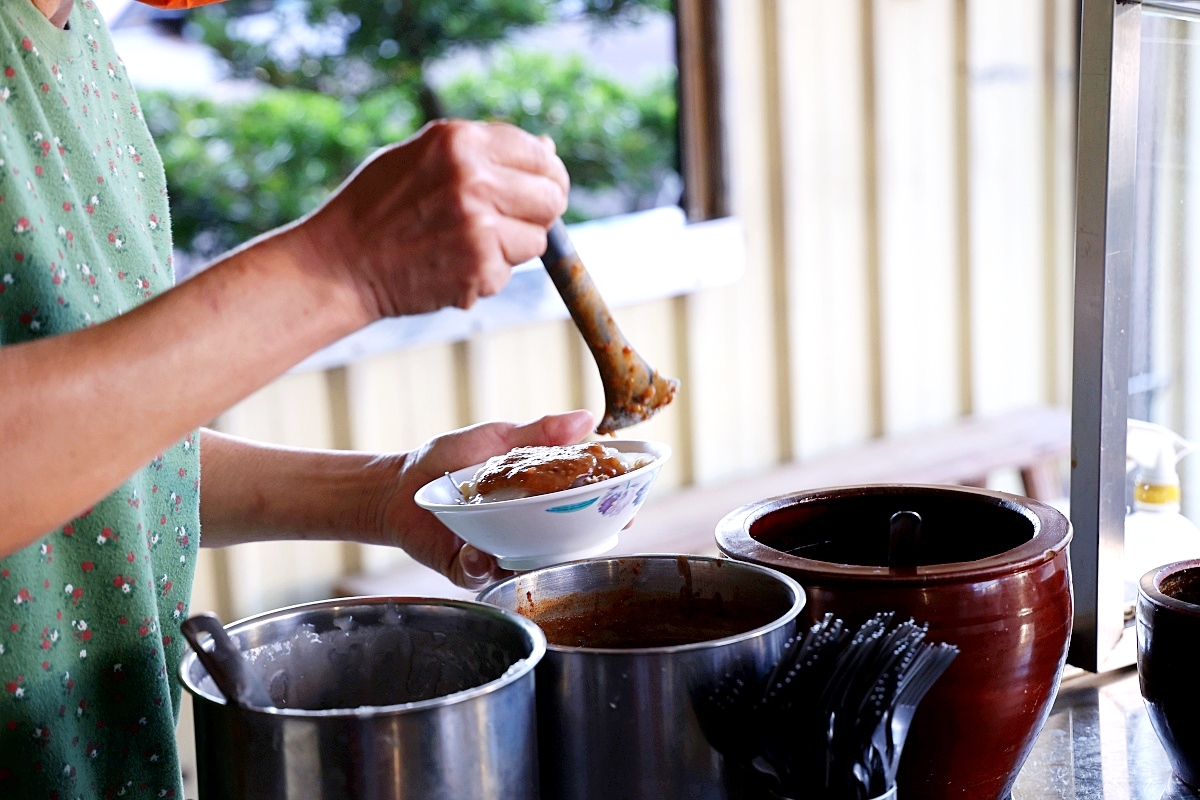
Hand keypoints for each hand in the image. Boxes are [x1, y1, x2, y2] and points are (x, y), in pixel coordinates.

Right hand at [294, 119, 569, 320]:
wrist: (341, 264)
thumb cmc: (379, 207)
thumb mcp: (425, 157)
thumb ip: (485, 152)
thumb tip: (548, 150)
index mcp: (461, 142)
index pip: (541, 155)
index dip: (546, 177)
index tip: (537, 192)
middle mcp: (474, 178)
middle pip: (551, 197)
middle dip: (537, 213)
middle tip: (508, 224)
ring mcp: (480, 225)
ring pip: (537, 239)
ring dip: (512, 247)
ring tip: (465, 244)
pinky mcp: (481, 267)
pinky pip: (510, 271)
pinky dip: (488, 274)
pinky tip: (451, 265)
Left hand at [380, 409, 595, 588]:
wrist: (397, 484)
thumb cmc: (449, 459)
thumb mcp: (497, 438)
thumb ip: (540, 432)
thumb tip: (587, 419)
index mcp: (539, 498)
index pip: (584, 506)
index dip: (610, 509)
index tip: (627, 506)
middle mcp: (527, 530)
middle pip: (568, 544)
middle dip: (585, 544)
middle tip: (593, 534)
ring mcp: (500, 552)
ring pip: (530, 567)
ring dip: (535, 559)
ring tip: (535, 545)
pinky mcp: (468, 570)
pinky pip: (483, 575)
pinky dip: (482, 565)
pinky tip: (478, 552)